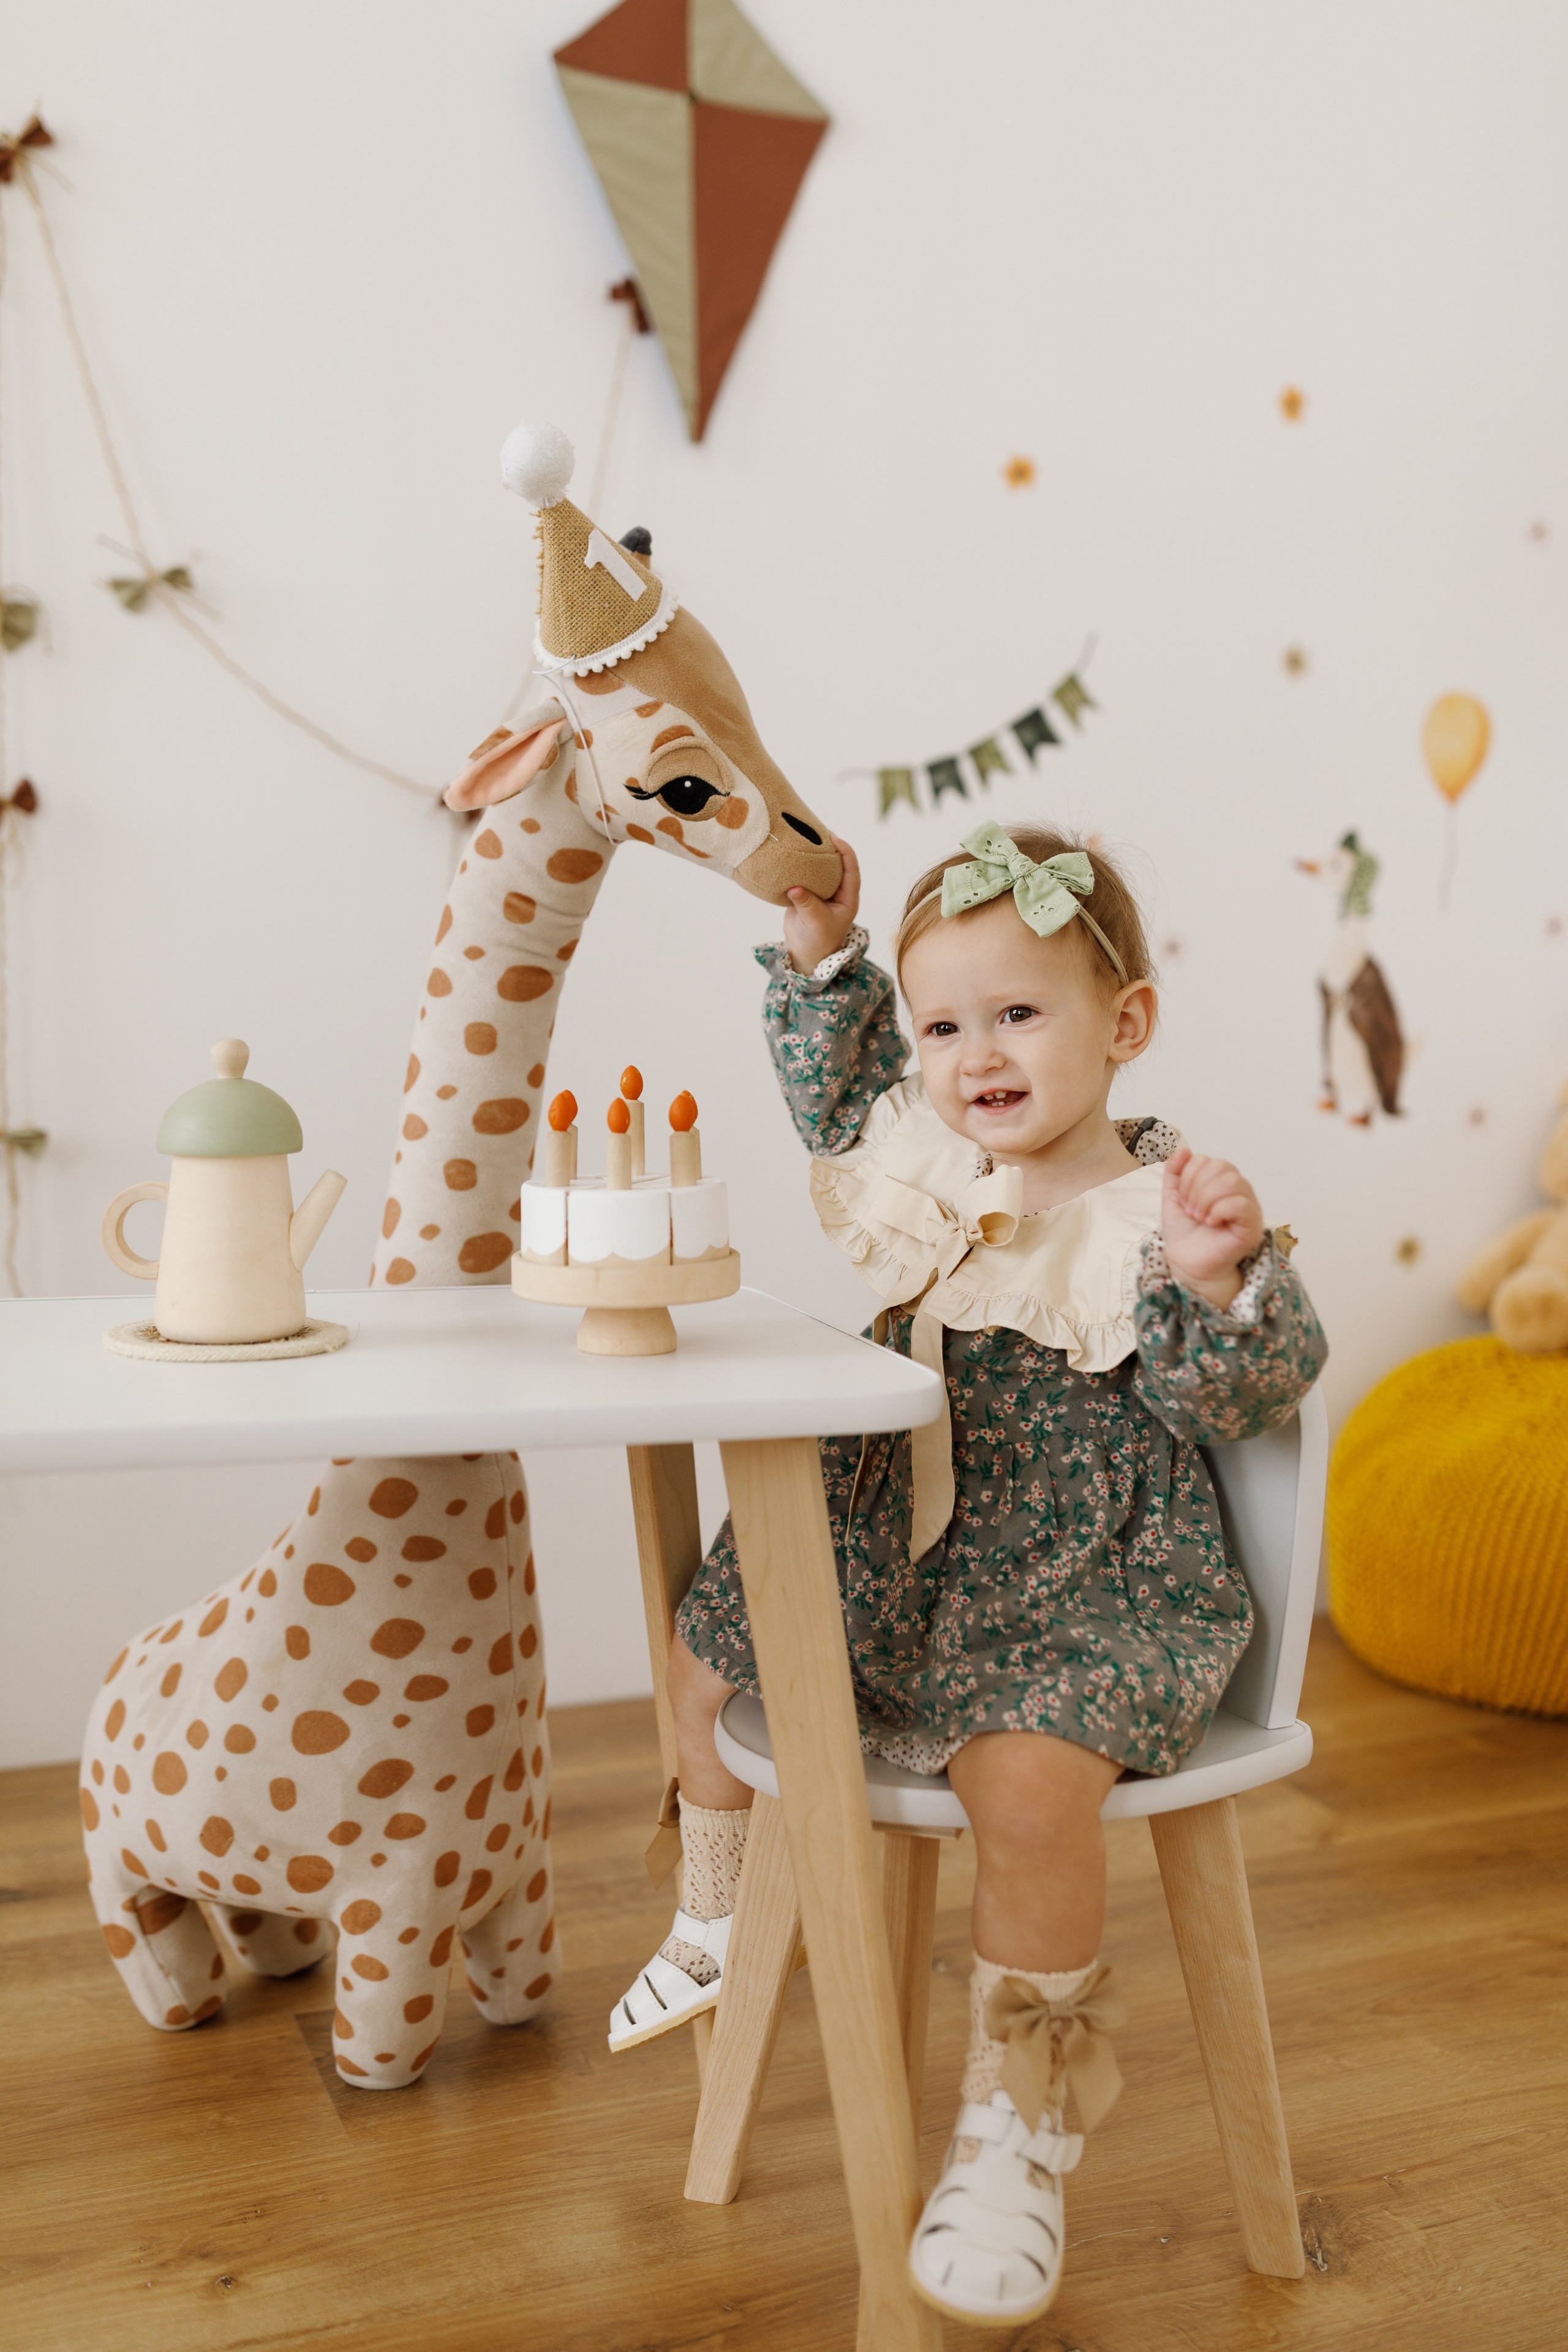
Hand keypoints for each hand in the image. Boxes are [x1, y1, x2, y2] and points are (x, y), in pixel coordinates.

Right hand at [783, 833, 860, 972]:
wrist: (804, 954)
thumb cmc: (817, 942)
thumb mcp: (815, 923)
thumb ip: (807, 904)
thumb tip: (794, 887)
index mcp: (848, 898)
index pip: (852, 869)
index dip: (845, 851)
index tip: (834, 838)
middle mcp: (837, 891)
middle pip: (837, 863)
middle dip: (829, 845)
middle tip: (817, 829)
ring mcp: (822, 891)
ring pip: (820, 867)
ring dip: (813, 852)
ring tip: (803, 834)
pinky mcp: (806, 893)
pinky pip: (804, 874)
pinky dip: (798, 864)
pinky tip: (789, 851)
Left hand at [1161, 1147, 1265, 1309]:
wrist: (1187, 1261)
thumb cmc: (1185, 1231)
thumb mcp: (1173, 1197)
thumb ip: (1175, 1172)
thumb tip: (1184, 1150)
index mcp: (1221, 1180)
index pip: (1207, 1160)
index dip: (1188, 1177)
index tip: (1183, 1200)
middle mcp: (1239, 1189)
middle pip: (1221, 1167)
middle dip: (1196, 1188)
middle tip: (1191, 1210)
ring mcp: (1249, 1206)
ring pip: (1233, 1181)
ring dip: (1206, 1199)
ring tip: (1199, 1217)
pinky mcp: (1253, 1225)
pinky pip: (1241, 1203)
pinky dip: (1219, 1211)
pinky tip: (1211, 1223)